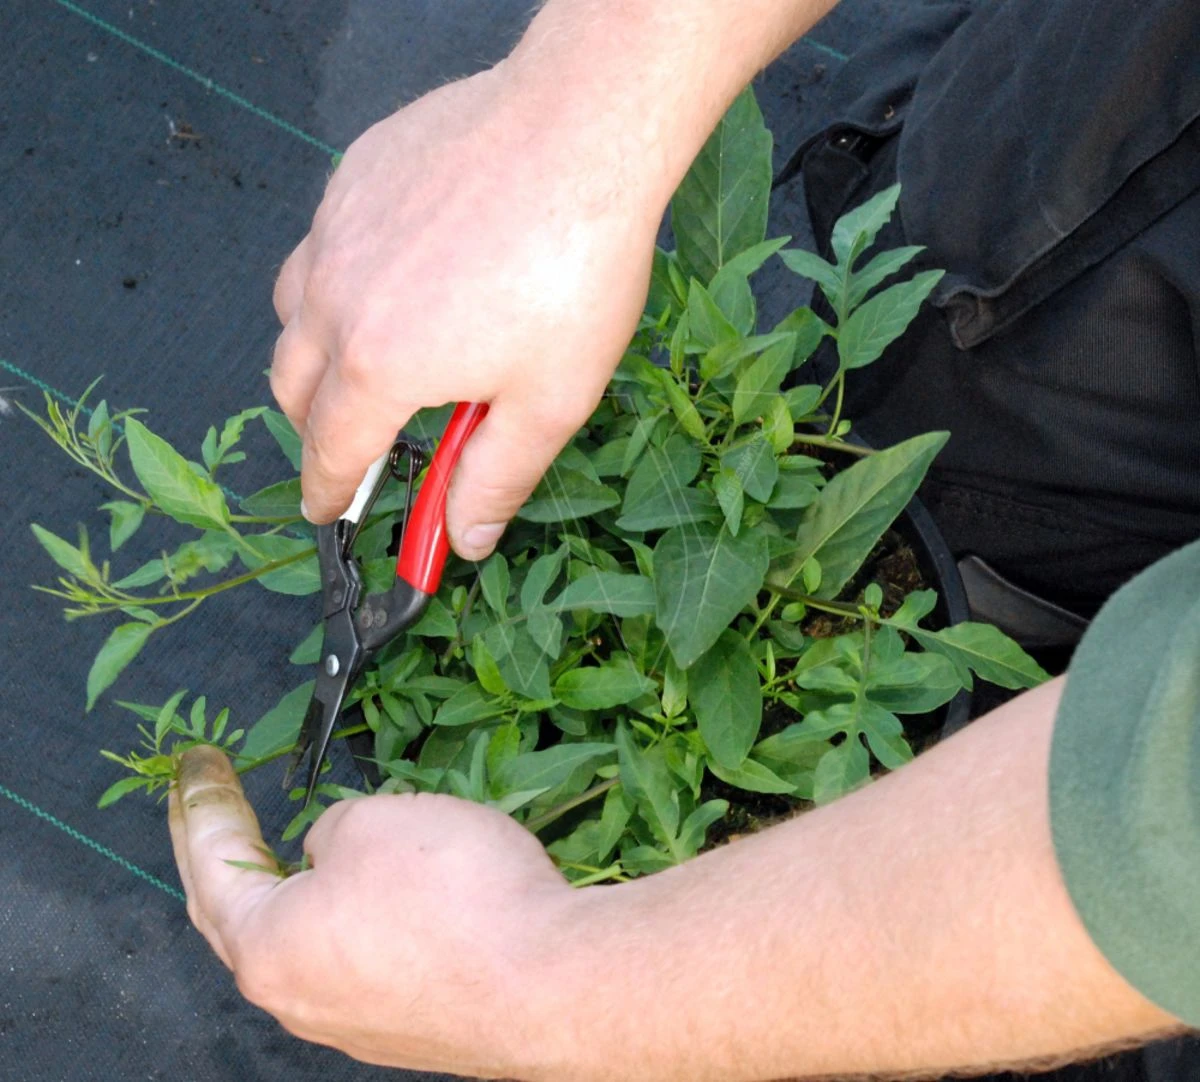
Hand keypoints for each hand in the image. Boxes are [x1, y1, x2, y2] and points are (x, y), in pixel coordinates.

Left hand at [168, 746, 575, 1076]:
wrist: (549, 983)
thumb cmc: (446, 893)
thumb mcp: (370, 823)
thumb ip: (330, 832)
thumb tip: (327, 858)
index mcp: (267, 946)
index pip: (212, 864)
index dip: (201, 803)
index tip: (197, 763)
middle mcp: (298, 998)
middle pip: (241, 918)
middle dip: (226, 854)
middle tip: (215, 804)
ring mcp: (356, 1022)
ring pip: (307, 944)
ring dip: (297, 891)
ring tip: (300, 847)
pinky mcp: (411, 1025)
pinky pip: (362, 961)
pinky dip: (352, 918)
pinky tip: (383, 896)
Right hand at [270, 64, 663, 558]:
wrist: (582, 130)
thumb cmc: (575, 269)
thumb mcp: (551, 401)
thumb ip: (496, 480)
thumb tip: (464, 540)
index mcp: (378, 366)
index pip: (330, 451)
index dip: (328, 492)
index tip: (326, 510)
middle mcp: (336, 297)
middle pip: (292, 384)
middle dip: (315, 429)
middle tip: (356, 445)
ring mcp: (337, 229)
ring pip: (292, 309)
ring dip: (315, 353)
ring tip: (370, 362)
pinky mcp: (353, 178)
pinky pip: (322, 244)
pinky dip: (338, 280)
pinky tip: (396, 277)